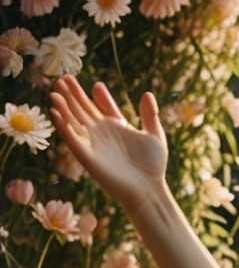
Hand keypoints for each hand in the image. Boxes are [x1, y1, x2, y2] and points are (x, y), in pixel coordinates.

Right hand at [48, 76, 167, 208]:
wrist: (149, 189)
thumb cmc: (153, 166)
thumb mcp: (154, 136)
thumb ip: (149, 115)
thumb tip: (147, 93)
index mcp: (116, 127)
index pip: (102, 107)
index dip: (98, 96)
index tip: (96, 85)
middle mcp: (101, 133)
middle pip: (83, 110)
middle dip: (73, 95)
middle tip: (64, 78)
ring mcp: (93, 144)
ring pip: (74, 121)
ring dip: (63, 107)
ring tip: (55, 92)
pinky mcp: (86, 156)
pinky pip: (72, 138)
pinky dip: (63, 126)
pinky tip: (56, 113)